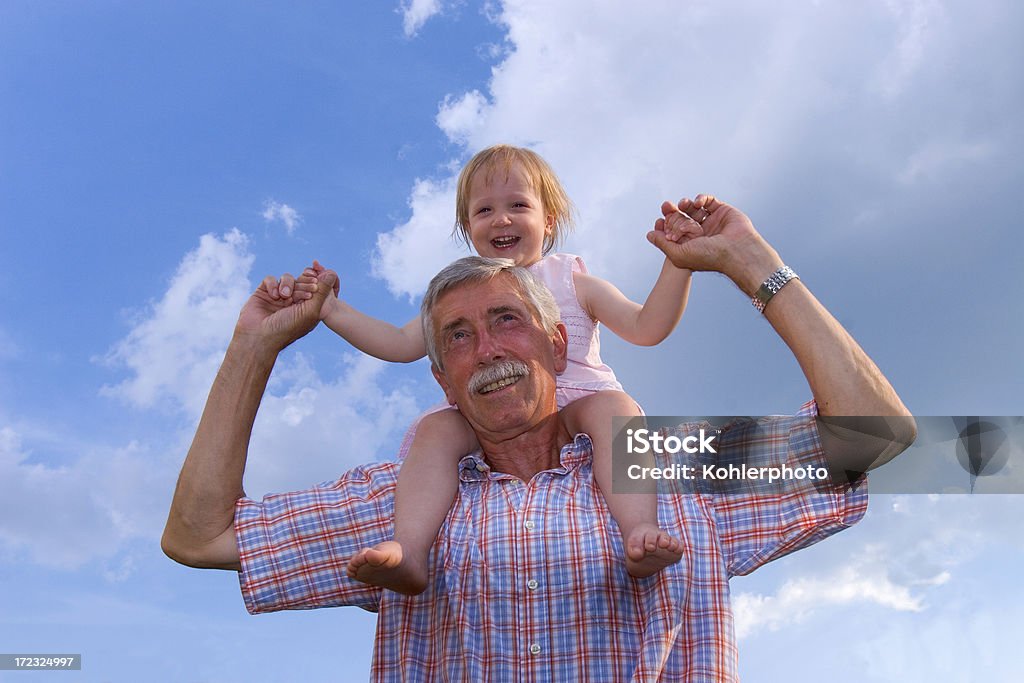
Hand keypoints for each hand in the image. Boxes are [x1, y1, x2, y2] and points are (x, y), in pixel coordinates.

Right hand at [234, 266, 337, 351]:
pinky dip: (273, 284)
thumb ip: (322, 292)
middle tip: (301, 293)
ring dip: (288, 284)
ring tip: (285, 296)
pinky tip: (274, 296)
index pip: (315, 287)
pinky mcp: (264, 293)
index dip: (316, 281)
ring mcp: (279, 296)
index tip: (315, 282)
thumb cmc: (288, 328)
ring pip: (287, 278)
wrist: (260, 337)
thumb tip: (332, 273)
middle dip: (302, 284)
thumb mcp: (310, 311)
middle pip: (301, 280)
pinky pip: (270, 279)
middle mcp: (294, 301)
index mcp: (307, 307)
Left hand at [647, 194, 781, 294]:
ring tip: (682, 205)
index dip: (664, 225)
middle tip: (666, 206)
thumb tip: (649, 234)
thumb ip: (662, 243)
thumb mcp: (678, 254)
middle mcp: (701, 234)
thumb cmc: (709, 256)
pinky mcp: (722, 211)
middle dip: (672, 212)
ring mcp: (711, 222)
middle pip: (682, 218)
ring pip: (693, 209)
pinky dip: (701, 199)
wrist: (737, 251)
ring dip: (685, 204)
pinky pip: (708, 201)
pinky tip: (697, 203)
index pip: (673, 231)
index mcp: (690, 245)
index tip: (658, 221)